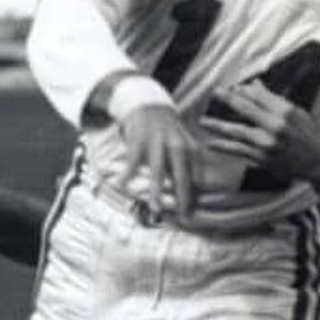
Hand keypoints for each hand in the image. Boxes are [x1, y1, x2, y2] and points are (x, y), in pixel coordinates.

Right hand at [118, 103, 200, 218]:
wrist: (148, 104)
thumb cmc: (167, 129)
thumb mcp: (183, 141)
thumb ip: (188, 162)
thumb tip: (195, 188)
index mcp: (189, 147)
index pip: (196, 175)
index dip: (195, 193)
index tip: (194, 211)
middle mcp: (176, 145)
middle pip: (181, 175)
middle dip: (183, 196)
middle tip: (183, 215)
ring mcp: (157, 143)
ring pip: (158, 173)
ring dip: (157, 193)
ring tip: (156, 209)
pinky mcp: (139, 141)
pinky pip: (133, 163)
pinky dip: (128, 176)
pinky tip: (123, 186)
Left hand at [198, 80, 319, 186]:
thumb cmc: (310, 135)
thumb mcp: (296, 113)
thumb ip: (273, 100)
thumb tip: (255, 85)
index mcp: (286, 111)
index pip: (258, 95)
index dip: (242, 91)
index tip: (231, 89)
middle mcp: (276, 126)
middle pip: (245, 109)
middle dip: (227, 100)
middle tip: (214, 93)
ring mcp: (268, 143)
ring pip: (237, 131)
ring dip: (218, 125)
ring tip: (203, 121)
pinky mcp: (263, 158)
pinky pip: (239, 150)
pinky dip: (223, 146)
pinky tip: (211, 143)